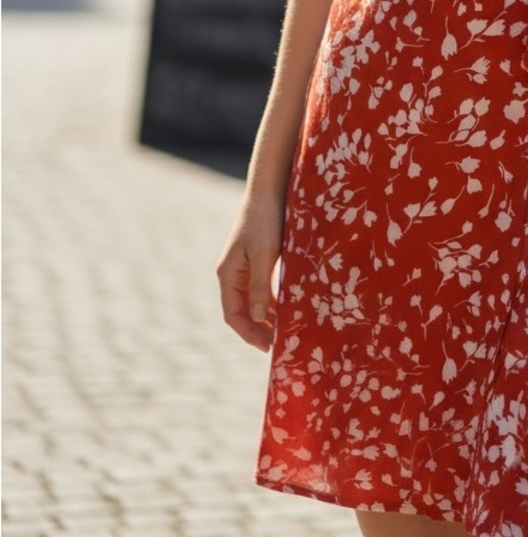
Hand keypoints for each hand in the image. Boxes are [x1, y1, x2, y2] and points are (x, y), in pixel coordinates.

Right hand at [216, 193, 283, 352]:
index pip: (233, 315)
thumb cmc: (265, 221)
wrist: (270, 190)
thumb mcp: (264, 255)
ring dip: (268, 316)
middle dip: (259, 328)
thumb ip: (260, 285)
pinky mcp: (259, 259)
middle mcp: (233, 274)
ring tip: (286, 330)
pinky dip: (274, 299)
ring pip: (254, 300)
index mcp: (228, 274)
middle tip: (281, 343)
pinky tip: (289, 307)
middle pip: (242, 311)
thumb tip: (257, 316)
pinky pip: (263, 287)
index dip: (249, 333)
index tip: (269, 347)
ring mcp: (245, 267)